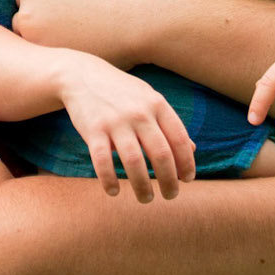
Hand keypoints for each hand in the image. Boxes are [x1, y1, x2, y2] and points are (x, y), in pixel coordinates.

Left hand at [13, 0, 142, 67]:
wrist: (146, 15)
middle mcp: (27, 18)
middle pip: (27, 21)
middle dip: (46, 19)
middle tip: (80, 16)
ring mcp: (42, 47)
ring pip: (38, 42)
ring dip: (53, 38)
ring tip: (85, 30)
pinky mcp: (58, 67)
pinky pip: (54, 61)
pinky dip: (66, 54)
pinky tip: (90, 43)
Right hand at [56, 55, 195, 201]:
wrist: (82, 75)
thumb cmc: (122, 93)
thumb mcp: (150, 100)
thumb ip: (169, 123)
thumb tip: (191, 150)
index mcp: (157, 105)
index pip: (179, 139)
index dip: (187, 163)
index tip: (187, 180)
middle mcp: (139, 113)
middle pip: (161, 155)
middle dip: (169, 181)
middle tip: (171, 196)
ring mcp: (116, 121)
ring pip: (134, 162)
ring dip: (142, 187)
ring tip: (146, 199)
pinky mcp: (93, 129)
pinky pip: (102, 161)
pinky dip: (109, 180)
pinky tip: (114, 191)